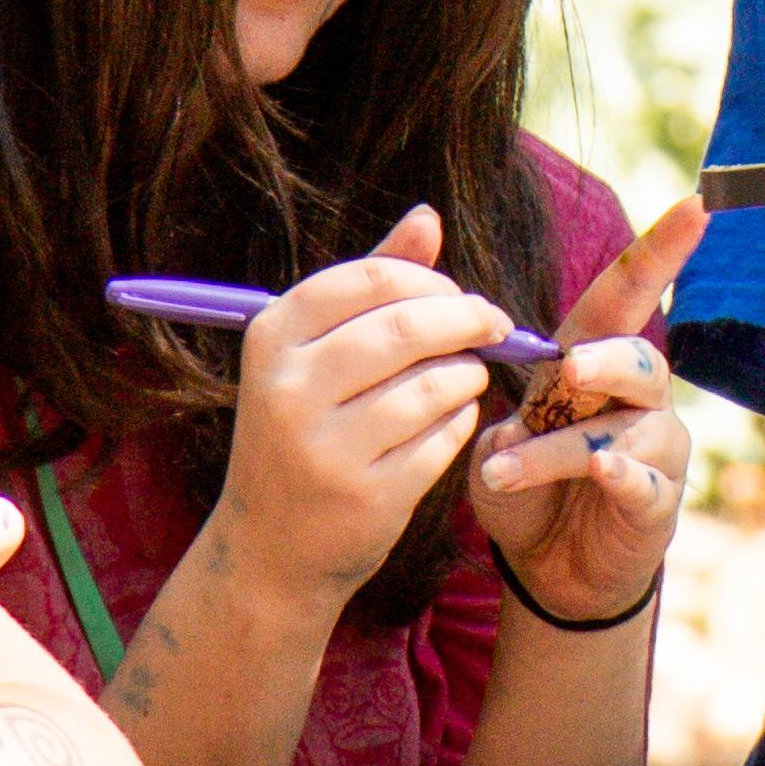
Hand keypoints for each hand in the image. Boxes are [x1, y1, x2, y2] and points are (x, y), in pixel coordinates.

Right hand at [217, 206, 512, 611]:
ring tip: (466, 378)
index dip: (432, 280)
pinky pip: (446, 437)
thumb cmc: (303, 429)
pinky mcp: (369, 495)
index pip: (373, 277)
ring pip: (437, 382)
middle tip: (494, 326)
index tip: (459, 296)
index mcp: (272, 337)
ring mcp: (327, 447)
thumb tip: (427, 216)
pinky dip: (462, 421)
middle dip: (468, 319)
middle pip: (409, 326)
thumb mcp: (315, 352)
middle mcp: (290, 389)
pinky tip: (451, 421)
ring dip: (469, 374)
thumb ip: (373, 281)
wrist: (270, 549)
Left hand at [468, 197, 701, 631]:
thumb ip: (497, 401)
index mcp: (594, 362)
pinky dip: (619, 478)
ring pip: (624, 431)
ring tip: (502, 468)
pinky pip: (645, 482)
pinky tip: (597, 480)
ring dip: (561, 449)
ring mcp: (653, 450)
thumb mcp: (499, 436)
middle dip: (605, 361)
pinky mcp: (657, 501)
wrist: (548, 567)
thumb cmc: (526, 486)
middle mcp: (636, 397)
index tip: (697, 204)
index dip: (661, 251)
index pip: (627, 296)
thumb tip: (481, 373)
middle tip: (570, 370)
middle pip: (639, 360)